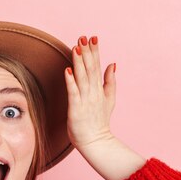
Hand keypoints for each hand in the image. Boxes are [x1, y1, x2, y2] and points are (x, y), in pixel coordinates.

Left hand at [64, 35, 115, 149]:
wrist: (96, 142)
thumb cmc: (99, 121)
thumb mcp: (109, 98)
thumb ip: (110, 80)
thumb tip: (113, 63)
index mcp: (99, 88)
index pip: (97, 65)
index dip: (94, 51)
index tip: (93, 37)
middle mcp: (93, 91)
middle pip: (90, 68)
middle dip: (87, 52)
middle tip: (84, 37)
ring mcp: (85, 100)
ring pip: (82, 77)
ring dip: (79, 62)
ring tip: (76, 48)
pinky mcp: (76, 108)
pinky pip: (73, 93)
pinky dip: (71, 82)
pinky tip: (67, 71)